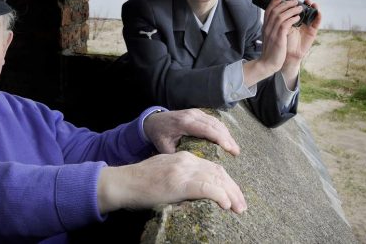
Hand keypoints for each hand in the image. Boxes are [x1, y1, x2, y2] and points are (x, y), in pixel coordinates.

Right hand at [97, 151, 246, 213]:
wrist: (123, 182)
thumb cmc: (140, 183)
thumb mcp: (165, 174)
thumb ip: (181, 177)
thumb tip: (196, 190)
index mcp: (184, 157)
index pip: (213, 168)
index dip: (227, 182)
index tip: (234, 196)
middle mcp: (187, 160)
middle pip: (219, 172)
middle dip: (233, 189)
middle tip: (242, 206)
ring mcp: (183, 170)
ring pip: (217, 179)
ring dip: (231, 195)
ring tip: (238, 209)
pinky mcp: (179, 182)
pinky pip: (207, 188)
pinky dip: (220, 196)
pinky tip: (225, 205)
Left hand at [143, 109, 239, 155]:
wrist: (153, 121)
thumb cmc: (159, 135)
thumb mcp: (164, 147)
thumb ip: (176, 156)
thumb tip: (190, 169)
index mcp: (184, 123)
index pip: (207, 129)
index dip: (220, 139)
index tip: (230, 149)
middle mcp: (192, 115)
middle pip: (215, 125)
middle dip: (228, 139)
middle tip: (236, 152)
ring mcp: (196, 112)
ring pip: (216, 122)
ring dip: (227, 135)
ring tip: (234, 149)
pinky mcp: (198, 113)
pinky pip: (214, 121)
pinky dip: (222, 130)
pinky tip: (227, 141)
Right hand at [258, 0, 303, 72]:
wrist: (267, 64)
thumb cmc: (270, 52)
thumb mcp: (269, 38)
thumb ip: (272, 29)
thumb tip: (275, 23)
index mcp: (265, 27)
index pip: (268, 10)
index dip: (274, 2)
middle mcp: (267, 28)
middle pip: (275, 10)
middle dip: (285, 3)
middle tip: (294, 0)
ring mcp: (272, 32)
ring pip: (281, 15)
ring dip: (291, 10)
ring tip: (299, 7)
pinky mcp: (278, 38)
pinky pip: (285, 24)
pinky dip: (292, 19)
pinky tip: (298, 17)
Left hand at [279, 0, 321, 81]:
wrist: (283, 57)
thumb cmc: (279, 43)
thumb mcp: (276, 28)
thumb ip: (275, 19)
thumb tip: (270, 6)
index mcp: (289, 19)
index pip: (292, 6)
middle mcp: (298, 21)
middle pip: (302, 7)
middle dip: (303, 0)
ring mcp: (306, 25)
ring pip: (311, 13)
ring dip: (312, 6)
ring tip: (310, 2)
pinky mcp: (311, 32)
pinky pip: (316, 23)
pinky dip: (318, 16)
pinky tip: (318, 12)